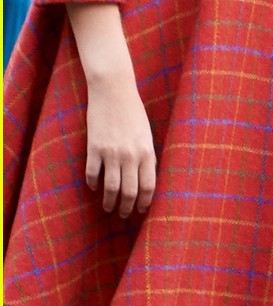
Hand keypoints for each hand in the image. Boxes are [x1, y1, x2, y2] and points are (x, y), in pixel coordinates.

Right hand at [85, 74, 156, 216]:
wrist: (114, 90)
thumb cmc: (133, 111)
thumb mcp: (147, 134)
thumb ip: (146, 156)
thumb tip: (144, 180)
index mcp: (147, 151)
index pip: (148, 186)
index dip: (144, 202)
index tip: (141, 209)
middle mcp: (130, 155)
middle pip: (129, 192)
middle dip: (127, 208)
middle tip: (124, 215)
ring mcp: (111, 153)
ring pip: (110, 188)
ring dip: (109, 202)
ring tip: (108, 208)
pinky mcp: (94, 148)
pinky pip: (92, 175)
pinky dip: (93, 184)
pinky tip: (94, 187)